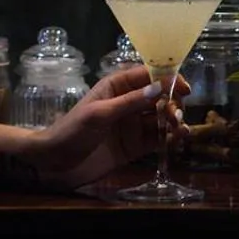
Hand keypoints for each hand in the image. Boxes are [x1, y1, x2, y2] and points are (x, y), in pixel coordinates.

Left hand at [27, 66, 188, 190]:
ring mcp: (132, 125)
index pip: (148, 75)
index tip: (184, 88)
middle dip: (172, 104)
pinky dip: (170, 138)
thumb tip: (159, 88)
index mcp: (116, 86)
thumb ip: (130, 102)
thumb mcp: (100, 114)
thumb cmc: (72, 131)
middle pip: (159, 97)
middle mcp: (127, 103)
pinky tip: (179, 140)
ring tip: (180, 130)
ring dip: (174, 121)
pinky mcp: (134, 146)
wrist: (54, 163)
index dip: (168, 78)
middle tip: (176, 117)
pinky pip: (157, 138)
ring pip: (161, 118)